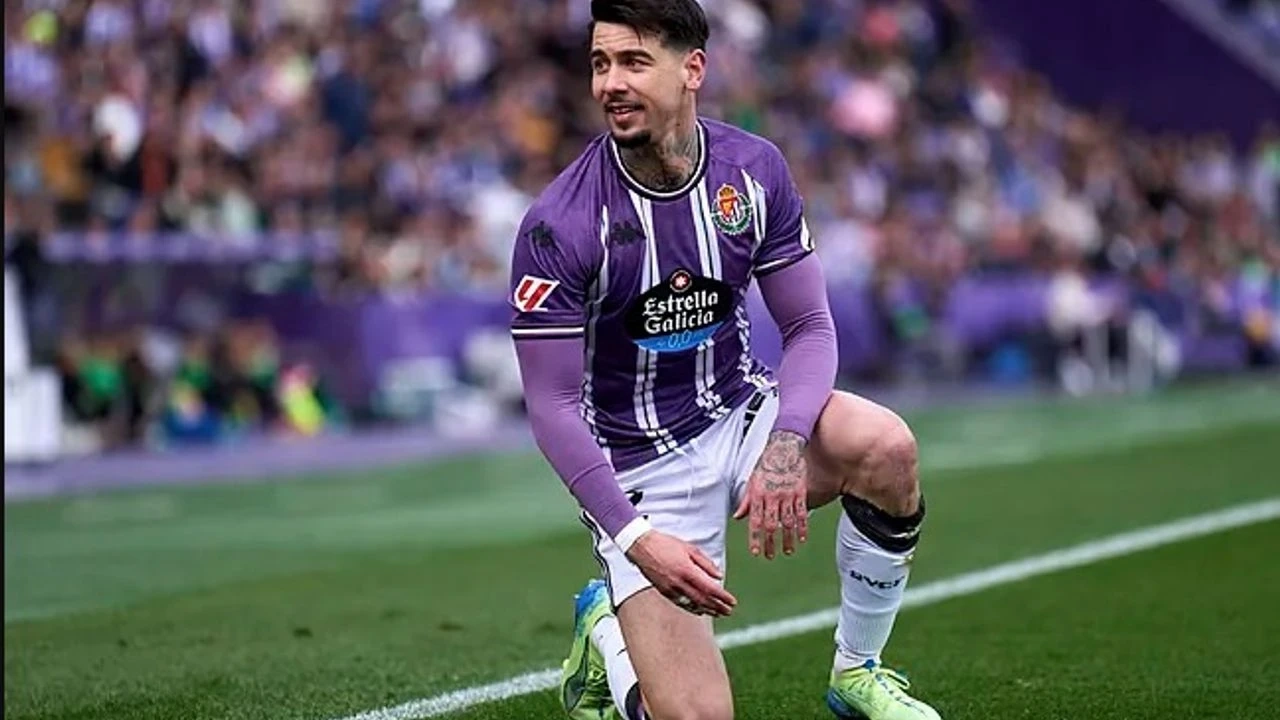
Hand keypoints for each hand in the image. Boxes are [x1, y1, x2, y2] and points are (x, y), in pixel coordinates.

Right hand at [626, 530, 736, 616]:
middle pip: (703, 600)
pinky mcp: (664, 592)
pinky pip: (681, 603)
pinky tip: (700, 611)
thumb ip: (706, 563)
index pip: (710, 588)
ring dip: (707, 610)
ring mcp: (671, 589)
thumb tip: (719, 576)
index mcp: (687, 570)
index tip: (732, 601)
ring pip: (693, 604)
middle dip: (718, 607)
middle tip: (728, 611)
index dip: (722, 597)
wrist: (642, 547)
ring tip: (718, 614)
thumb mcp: (690, 548)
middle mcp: (679, 583)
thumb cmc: (666, 544)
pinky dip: (693, 608)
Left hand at [734, 430, 808, 558]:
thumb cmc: (766, 464)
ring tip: (787, 551)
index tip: (755, 551)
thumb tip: (737, 516)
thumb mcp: (751, 481)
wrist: (784, 448)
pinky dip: (802, 527)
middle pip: (771, 525)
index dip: (755, 538)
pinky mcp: (800, 492)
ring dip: (787, 539)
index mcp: (758, 494)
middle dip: (770, 543)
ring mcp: (787, 495)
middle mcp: (772, 496)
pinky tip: (802, 537)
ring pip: (787, 522)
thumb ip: (745, 501)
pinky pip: (802, 513)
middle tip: (770, 556)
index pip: (755, 521)